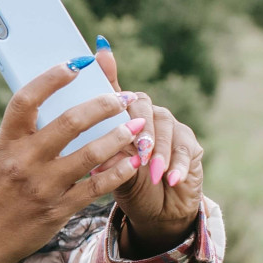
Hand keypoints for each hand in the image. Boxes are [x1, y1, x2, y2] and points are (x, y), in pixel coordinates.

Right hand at [0, 61, 141, 262]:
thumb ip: (22, 135)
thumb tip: (56, 103)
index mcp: (4, 143)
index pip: (27, 99)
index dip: (52, 77)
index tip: (74, 65)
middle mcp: (23, 162)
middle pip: (71, 122)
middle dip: (104, 105)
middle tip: (122, 97)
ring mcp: (42, 187)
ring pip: (92, 153)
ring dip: (120, 136)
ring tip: (135, 126)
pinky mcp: (57, 210)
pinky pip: (97, 186)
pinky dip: (118, 171)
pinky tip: (130, 161)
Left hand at [94, 40, 205, 254]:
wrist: (154, 210)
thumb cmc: (123, 185)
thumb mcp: (102, 168)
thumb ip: (93, 145)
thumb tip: (72, 125)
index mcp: (119, 114)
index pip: (113, 89)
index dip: (107, 69)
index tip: (99, 53)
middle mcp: (145, 112)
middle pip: (143, 106)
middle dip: (140, 128)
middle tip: (137, 149)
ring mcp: (170, 126)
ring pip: (165, 127)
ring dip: (158, 150)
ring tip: (151, 171)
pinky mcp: (190, 144)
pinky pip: (184, 149)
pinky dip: (177, 166)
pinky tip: (169, 179)